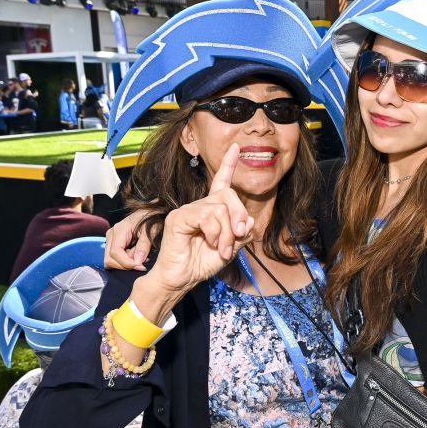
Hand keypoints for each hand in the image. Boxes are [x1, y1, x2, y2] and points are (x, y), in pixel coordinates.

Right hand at [105, 209, 150, 270]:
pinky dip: (125, 261)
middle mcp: (111, 235)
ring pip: (111, 260)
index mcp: (119, 230)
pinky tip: (137, 256)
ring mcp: (111, 239)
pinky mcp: (115, 243)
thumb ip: (144, 246)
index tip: (140, 266)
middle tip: (142, 264)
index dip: (126, 263)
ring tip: (140, 258)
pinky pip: (115, 257)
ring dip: (125, 263)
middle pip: (109, 259)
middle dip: (125, 265)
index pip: (115, 253)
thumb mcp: (151, 231)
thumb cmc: (151, 218)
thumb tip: (137, 262)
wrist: (151, 212)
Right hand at [144, 143, 255, 294]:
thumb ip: (240, 233)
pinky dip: (216, 233)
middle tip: (238, 236)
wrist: (181, 279)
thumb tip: (248, 221)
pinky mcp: (178, 218)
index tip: (237, 147)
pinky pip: (206, 217)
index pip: (221, 182)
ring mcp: (187, 210)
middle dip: (239, 215)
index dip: (229, 164)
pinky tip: (213, 245)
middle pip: (228, 195)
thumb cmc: (201, 264)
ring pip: (219, 209)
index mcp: (211, 211)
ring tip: (224, 250)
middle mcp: (199, 206)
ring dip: (227, 233)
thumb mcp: (230, 249)